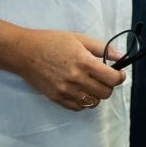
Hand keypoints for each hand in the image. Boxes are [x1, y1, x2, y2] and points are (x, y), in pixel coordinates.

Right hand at [11, 29, 125, 110]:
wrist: (25, 52)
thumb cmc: (52, 42)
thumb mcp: (80, 39)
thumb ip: (102, 48)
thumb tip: (121, 56)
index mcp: (84, 62)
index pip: (112, 78)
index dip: (120, 77)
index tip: (120, 73)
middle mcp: (76, 79)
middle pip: (105, 93)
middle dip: (110, 86)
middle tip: (106, 78)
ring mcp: (65, 90)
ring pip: (93, 102)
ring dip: (97, 94)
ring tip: (93, 84)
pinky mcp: (56, 98)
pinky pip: (78, 107)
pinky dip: (84, 101)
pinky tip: (81, 91)